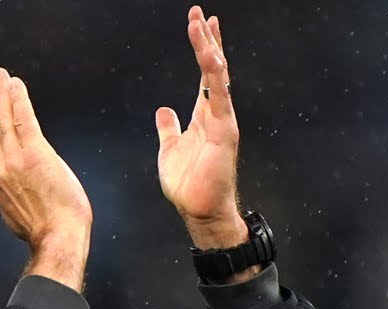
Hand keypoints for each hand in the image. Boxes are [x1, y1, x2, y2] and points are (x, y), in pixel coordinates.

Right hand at [0, 67, 91, 290]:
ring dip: (1, 94)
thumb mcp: (21, 215)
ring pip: (3, 119)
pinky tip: (16, 84)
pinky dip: (17, 99)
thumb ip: (15, 196)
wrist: (57, 238)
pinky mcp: (33, 153)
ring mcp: (13, 161)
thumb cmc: (48, 231)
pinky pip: (22, 119)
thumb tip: (20, 193)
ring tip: (0, 76)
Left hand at [155, 6, 250, 258]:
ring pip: (217, 77)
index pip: (205, 74)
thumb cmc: (188, 184)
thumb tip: (163, 110)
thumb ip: (168, 128)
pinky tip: (212, 57)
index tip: (200, 22)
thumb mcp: (170, 149)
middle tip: (200, 13)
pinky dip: (215, 76)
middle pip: (213, 68)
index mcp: (203, 115)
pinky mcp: (224, 132)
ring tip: (202, 24)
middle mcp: (216, 113)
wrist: (199, 210)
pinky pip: (219, 98)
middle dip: (207, 40)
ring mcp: (222, 120)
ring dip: (209, 50)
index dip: (203, 48)